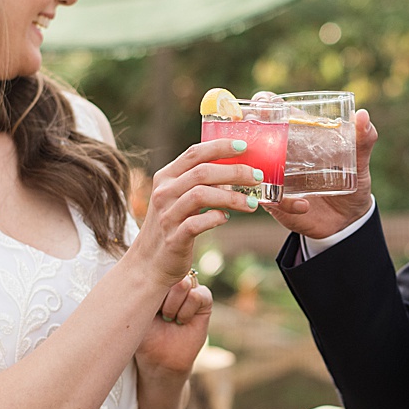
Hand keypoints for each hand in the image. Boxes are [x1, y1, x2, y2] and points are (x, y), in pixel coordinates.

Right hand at [132, 139, 263, 286]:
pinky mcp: (174, 237)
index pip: (194, 153)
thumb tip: (236, 168)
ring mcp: (167, 215)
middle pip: (202, 172)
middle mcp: (164, 193)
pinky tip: (226, 219)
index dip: (220, 146)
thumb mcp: (180, 197)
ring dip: (232, 197)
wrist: (150, 262)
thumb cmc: (173, 224)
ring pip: (201, 195)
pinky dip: (215, 219)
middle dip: (235, 171)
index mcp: (166, 177)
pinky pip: (196, 223)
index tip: (245, 146)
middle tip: (258, 177)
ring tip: (252, 203)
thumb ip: (199, 181)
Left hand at [134, 273, 212, 376]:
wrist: (160, 359)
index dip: (151, 280)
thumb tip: (149, 271)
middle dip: (161, 294)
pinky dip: (187, 309)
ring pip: (184, 282)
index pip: (156, 266)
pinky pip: (198, 295)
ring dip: (173, 304)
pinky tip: (181, 321)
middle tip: (157, 313)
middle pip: (171, 273)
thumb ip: (145, 290)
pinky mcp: (204, 302)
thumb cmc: (144, 335)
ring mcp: (190, 290)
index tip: (146, 303)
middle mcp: (174, 282)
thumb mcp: (138, 311)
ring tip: (169, 318)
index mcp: (156, 281)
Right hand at [261, 108, 377, 239]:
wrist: (349, 220)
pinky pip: (269, 199)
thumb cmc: (353, 183)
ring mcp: (274, 177)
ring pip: (249, 165)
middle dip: (247, 128)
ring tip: (268, 170)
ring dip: (251, 165)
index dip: (264, 103)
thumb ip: (363, 140)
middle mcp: (280, 154)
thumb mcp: (360, 162)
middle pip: (252, 134)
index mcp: (299, 137)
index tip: (265, 102)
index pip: (274, 112)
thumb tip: (363, 115)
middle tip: (254, 128)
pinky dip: (285, 201)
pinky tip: (305, 204)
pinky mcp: (275, 201)